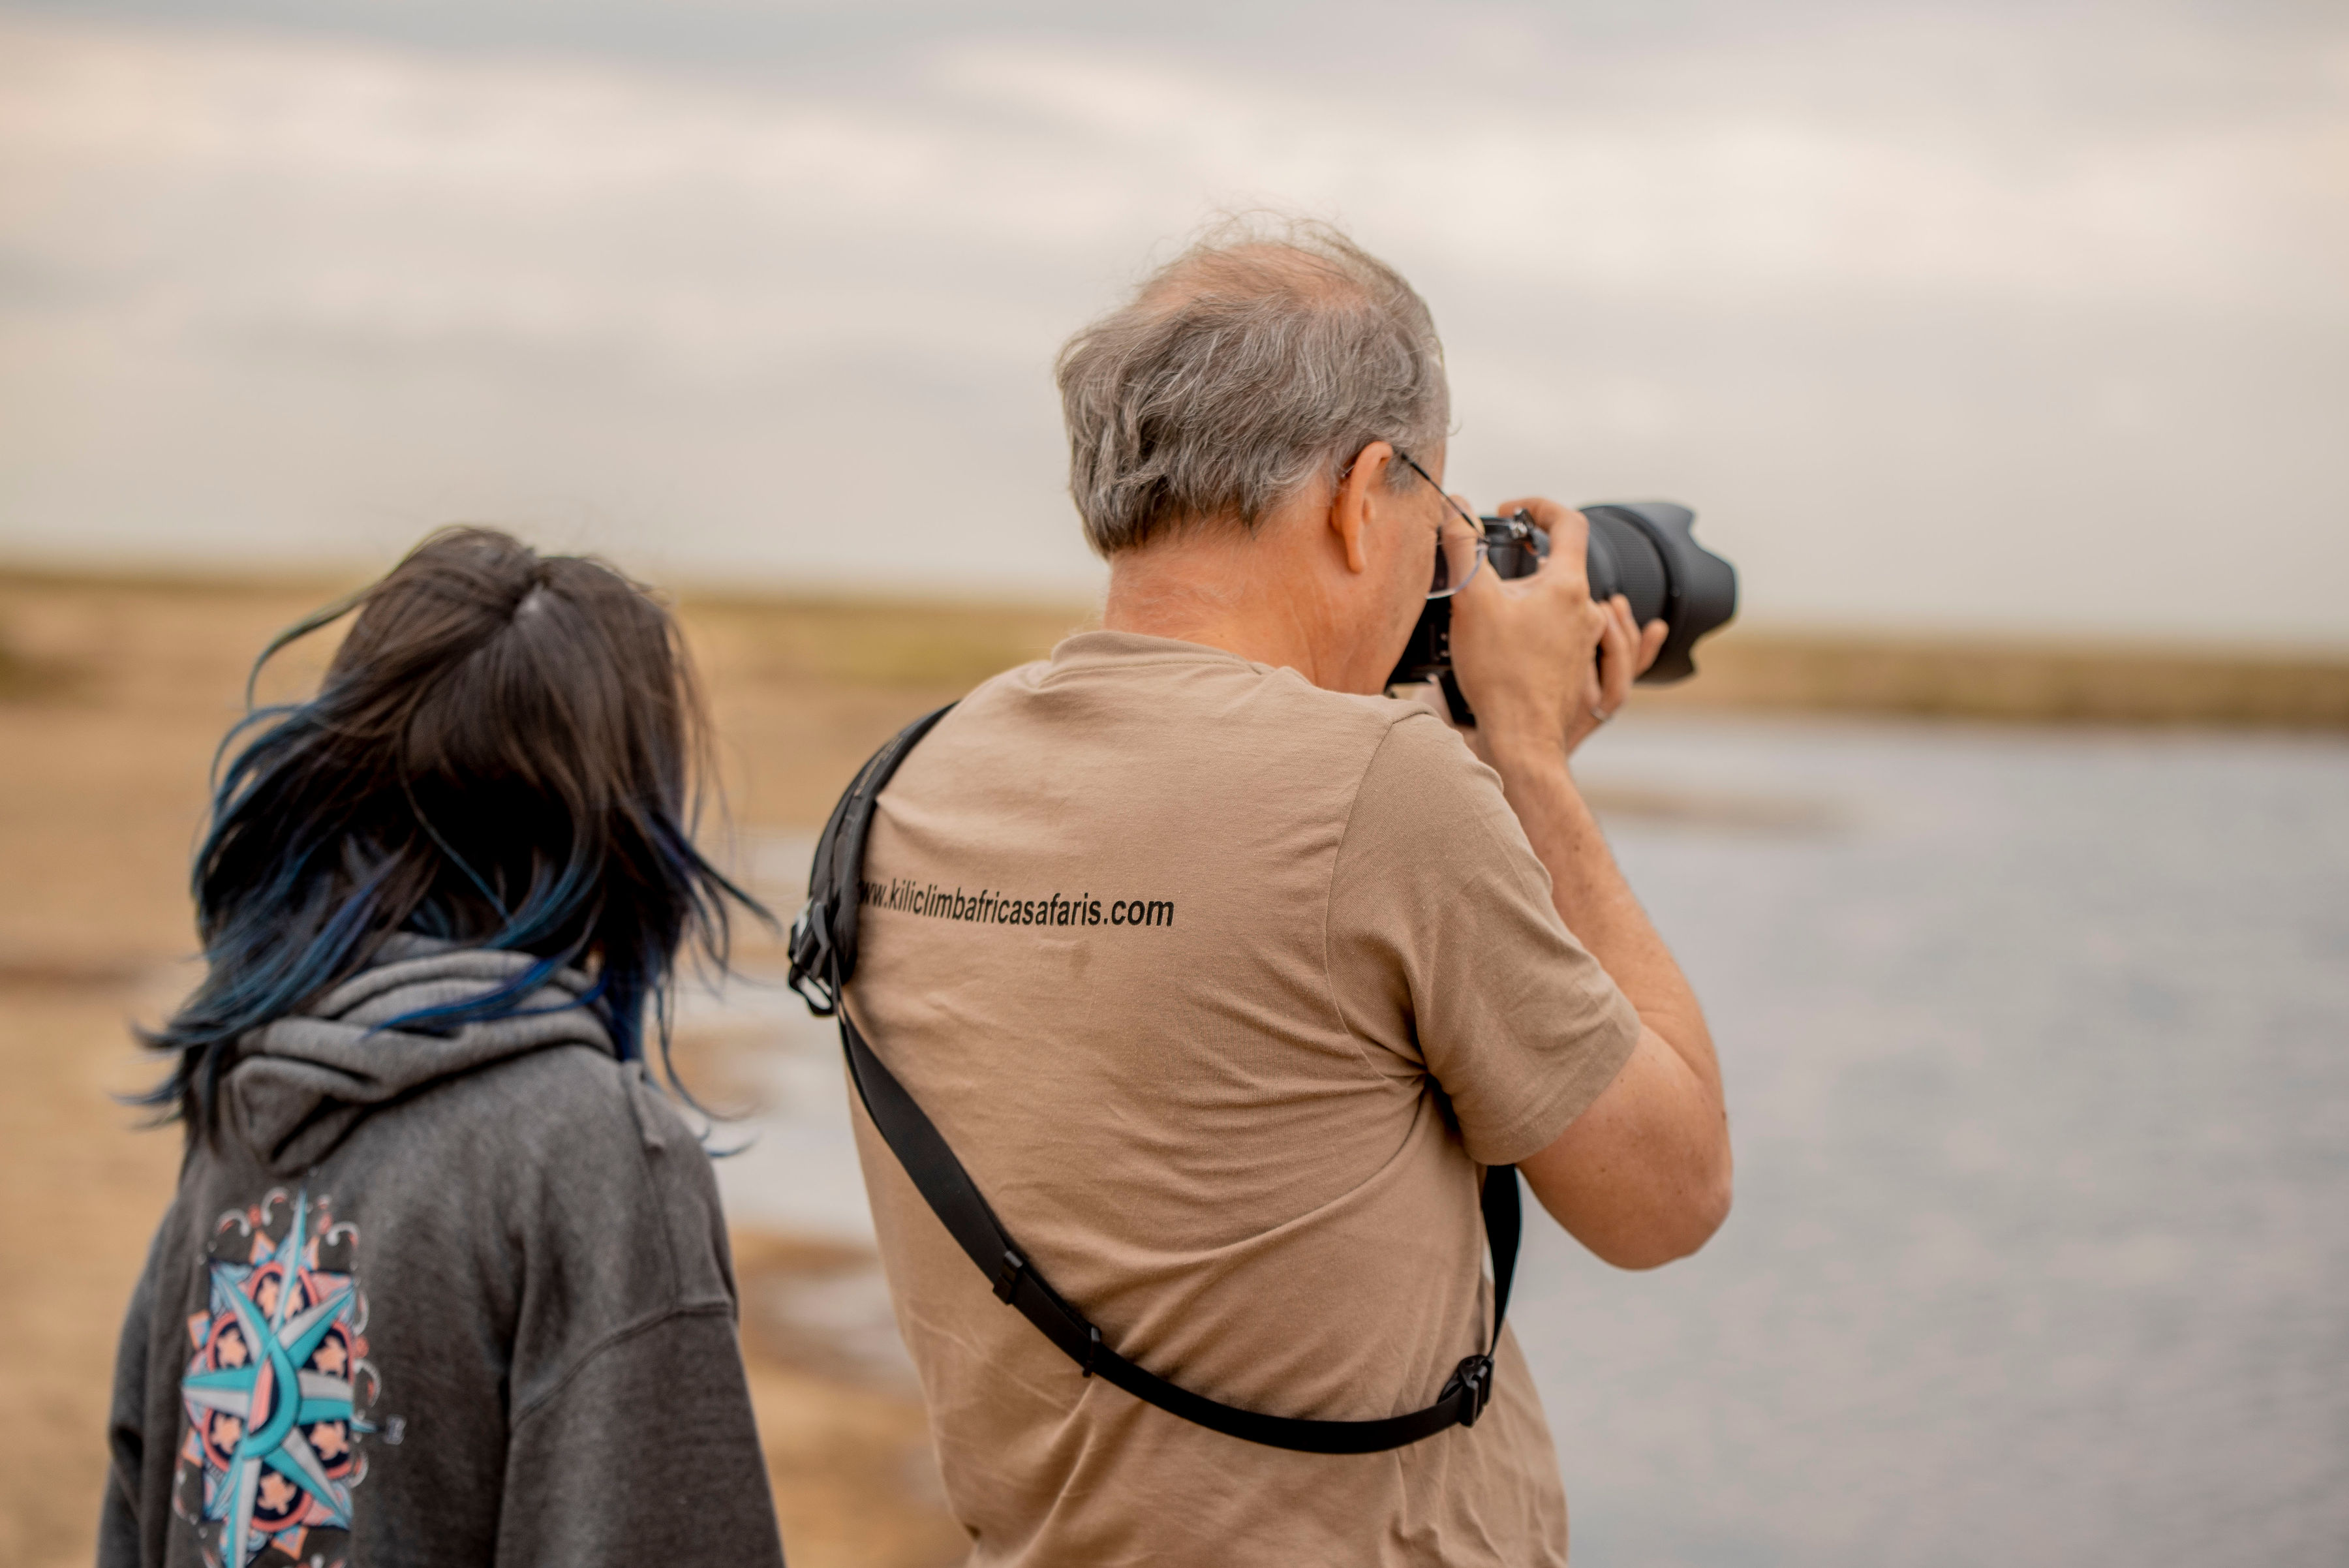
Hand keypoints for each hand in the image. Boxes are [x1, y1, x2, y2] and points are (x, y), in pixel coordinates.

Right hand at [1446, 496, 1667, 762]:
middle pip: (1562, 563)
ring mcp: (1585, 640)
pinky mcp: (1576, 665)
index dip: (1540, 506)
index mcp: (1568, 585)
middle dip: (1528, 556)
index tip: (1514, 511)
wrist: (1522, 739)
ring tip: (1501, 605)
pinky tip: (1515, 636)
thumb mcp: (1472, 600)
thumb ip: (1463, 546)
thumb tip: (1454, 506)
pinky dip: (1541, 622)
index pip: (1568, 522)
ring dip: (1535, 592)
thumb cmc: (1500, 674)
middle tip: (1494, 566)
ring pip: (1562, 600)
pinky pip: (1564, 630)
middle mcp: (1587, 610)